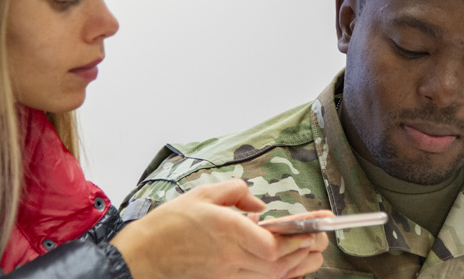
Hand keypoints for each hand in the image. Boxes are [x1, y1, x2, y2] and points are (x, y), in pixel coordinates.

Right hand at [110, 179, 323, 278]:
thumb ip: (236, 193)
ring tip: (313, 253)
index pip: (272, 245)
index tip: (314, 229)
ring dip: (297, 266)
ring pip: (272, 276)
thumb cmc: (167, 226)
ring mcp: (227, 273)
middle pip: (279, 263)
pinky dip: (279, 276)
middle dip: (305, 252)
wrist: (140, 258)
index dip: (298, 240)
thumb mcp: (202, 194)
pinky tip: (289, 268)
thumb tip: (259, 204)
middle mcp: (231, 256)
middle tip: (322, 240)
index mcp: (227, 231)